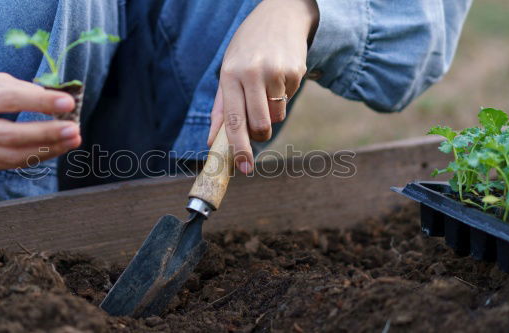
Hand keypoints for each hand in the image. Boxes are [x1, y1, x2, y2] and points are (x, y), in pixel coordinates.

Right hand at [0, 72, 81, 170]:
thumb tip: (59, 101)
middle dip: (47, 134)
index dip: (40, 102)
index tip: (68, 102)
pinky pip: (10, 164)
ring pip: (13, 156)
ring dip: (47, 150)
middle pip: (11, 136)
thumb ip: (22, 89)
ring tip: (72, 140)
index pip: (9, 100)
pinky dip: (35, 157)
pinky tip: (55, 148)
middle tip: (75, 129)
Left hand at [208, 0, 318, 173]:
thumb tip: (214, 142)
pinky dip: (283, 95)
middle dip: (260, 135)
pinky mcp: (295, 72)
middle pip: (260, 124)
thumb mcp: (228, 70)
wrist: (281, 15)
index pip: (233, 120)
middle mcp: (252, 73)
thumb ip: (221, 108)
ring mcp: (275, 72)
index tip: (243, 168)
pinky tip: (279, 75)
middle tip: (258, 131)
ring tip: (266, 88)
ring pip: (277, 116)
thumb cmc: (248, 47)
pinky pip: (289, 100)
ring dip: (272, 112)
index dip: (239, 148)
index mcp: (230, 75)